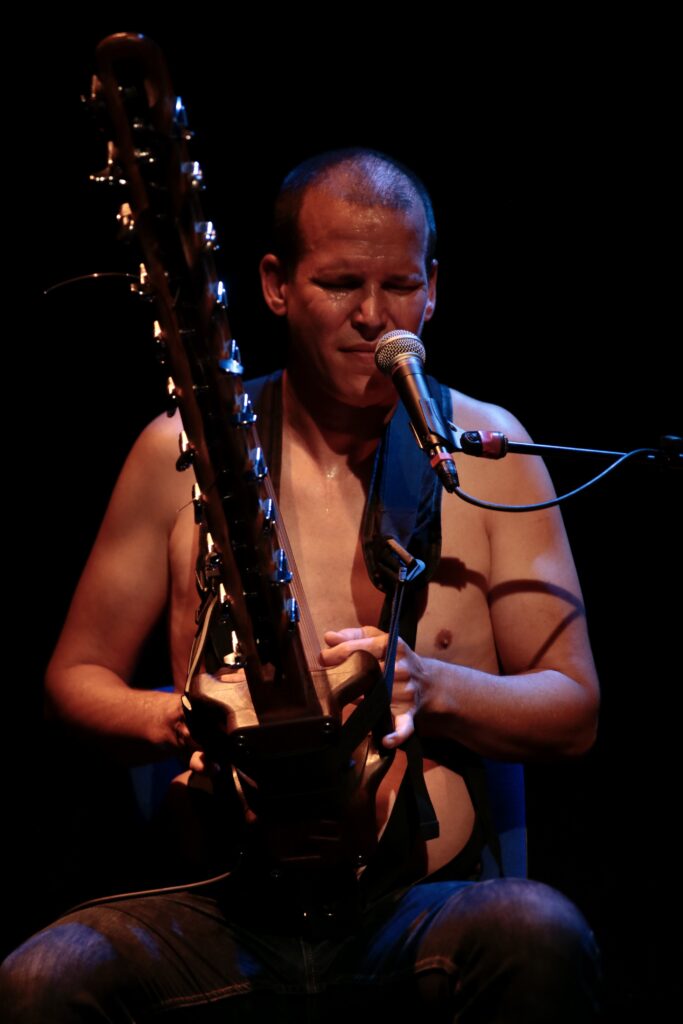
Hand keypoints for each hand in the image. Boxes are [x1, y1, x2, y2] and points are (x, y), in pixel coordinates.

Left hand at [320, 626, 427, 747]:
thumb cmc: (394, 658)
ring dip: (360, 700)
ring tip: (347, 697)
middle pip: (370, 671)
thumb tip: (329, 637)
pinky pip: (403, 726)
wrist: (426, 680)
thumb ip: (352, 636)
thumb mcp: (378, 639)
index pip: (363, 647)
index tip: (324, 658)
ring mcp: (405, 692)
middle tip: (330, 678)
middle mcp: (401, 668)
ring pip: (379, 697)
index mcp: (393, 646)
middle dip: (347, 674)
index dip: (338, 653)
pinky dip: (396, 734)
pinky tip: (385, 740)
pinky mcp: (409, 713)